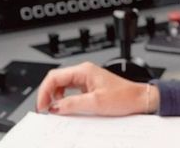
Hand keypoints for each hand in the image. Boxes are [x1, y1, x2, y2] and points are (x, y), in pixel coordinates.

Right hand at [36, 62, 157, 115]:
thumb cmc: (123, 96)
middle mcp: (84, 72)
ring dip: (55, 97)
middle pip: (56, 79)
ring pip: (62, 85)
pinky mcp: (89, 86)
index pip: (54, 76)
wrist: (138, 98)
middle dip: (47, 94)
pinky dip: (64, 99)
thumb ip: (72, 104)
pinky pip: (71, 90)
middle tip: (45, 109)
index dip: (44, 91)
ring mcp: (86, 79)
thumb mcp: (95, 102)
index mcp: (84, 71)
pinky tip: (66, 107)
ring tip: (55, 109)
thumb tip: (55, 107)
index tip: (42, 105)